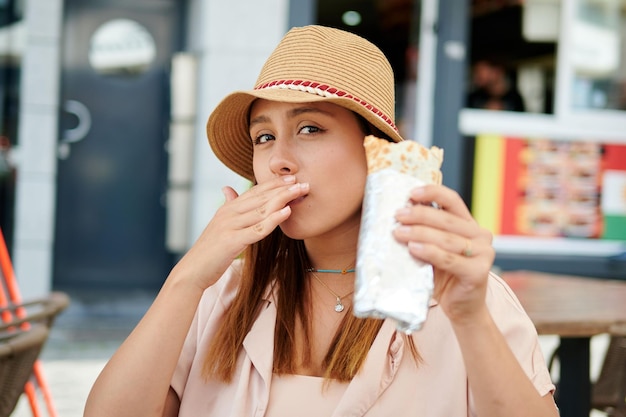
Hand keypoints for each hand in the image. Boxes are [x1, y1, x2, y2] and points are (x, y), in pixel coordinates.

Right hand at [171, 175, 308, 289]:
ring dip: (283, 198)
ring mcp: (230, 226)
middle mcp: (229, 213)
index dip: (273, 183)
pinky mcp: (232, 241)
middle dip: (283, 188)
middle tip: (303, 181)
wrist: (192, 271)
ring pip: (262, 209)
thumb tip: (227, 189)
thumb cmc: (209, 251)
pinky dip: (273, 219)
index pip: (254, 191)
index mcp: (227, 209)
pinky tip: (286, 212)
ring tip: (300, 191)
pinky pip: (257, 229)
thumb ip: (228, 207)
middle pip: (261, 197)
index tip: (291, 177)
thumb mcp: (219, 225)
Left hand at [392, 184, 494, 322]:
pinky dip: (430, 252)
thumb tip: (397, 218)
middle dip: (419, 215)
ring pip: (447, 239)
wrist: (462, 309)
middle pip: (447, 219)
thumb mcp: (433, 251)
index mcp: (469, 225)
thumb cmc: (444, 277)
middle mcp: (480, 235)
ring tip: (398, 232)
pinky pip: (450, 259)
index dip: (433, 192)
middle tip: (397, 215)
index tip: (410, 193)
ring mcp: (484, 253)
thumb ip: (424, 234)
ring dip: (420, 233)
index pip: (453, 201)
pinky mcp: (479, 272)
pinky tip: (413, 248)